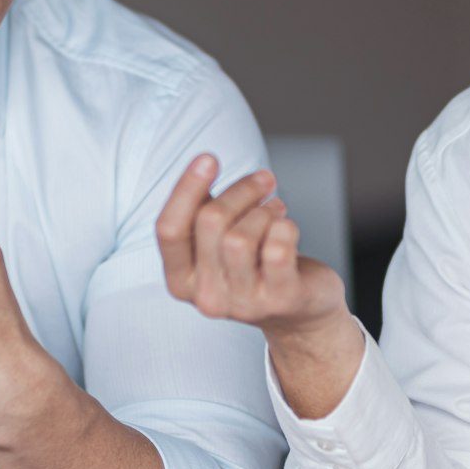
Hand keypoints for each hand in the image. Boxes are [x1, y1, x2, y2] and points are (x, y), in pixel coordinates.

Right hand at [155, 155, 347, 338]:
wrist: (301, 311)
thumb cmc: (255, 264)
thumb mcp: (218, 242)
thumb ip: (202, 210)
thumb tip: (204, 163)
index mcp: (181, 281)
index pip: (168, 230)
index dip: (186, 188)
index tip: (209, 158)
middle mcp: (206, 298)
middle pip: (210, 222)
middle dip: (240, 190)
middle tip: (264, 181)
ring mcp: (243, 305)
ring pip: (241, 237)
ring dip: (264, 210)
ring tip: (276, 209)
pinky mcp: (281, 300)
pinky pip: (278, 248)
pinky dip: (286, 226)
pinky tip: (288, 228)